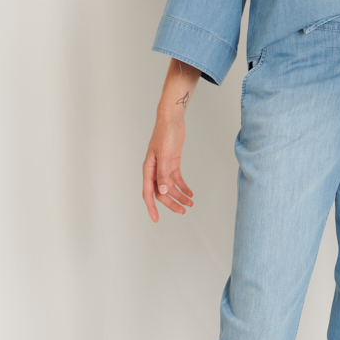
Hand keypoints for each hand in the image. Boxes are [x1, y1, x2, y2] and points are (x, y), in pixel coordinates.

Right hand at [142, 58, 199, 222]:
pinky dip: (183, 187)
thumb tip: (163, 192)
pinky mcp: (172, 163)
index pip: (148, 193)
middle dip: (172, 203)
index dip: (152, 207)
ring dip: (180, 196)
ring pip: (170, 187)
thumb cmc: (165, 134)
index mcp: (149, 169)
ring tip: (191, 204)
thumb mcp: (165, 155)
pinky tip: (190, 193)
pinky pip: (177, 180)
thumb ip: (163, 174)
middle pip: (162, 193)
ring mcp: (163, 167)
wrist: (172, 119)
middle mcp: (155, 170)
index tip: (156, 219)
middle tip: (183, 212)